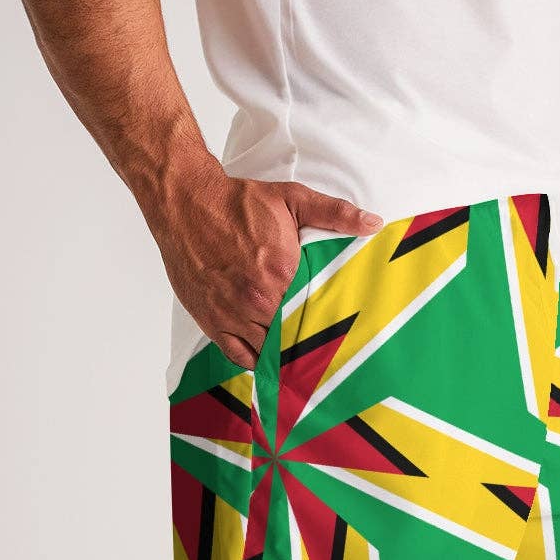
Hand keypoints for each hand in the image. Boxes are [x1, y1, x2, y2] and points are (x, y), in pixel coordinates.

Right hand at [145, 155, 383, 369]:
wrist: (186, 202)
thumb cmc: (238, 202)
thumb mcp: (293, 199)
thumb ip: (335, 214)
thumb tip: (373, 224)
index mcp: (282, 274)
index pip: (315, 313)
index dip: (328, 323)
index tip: (340, 329)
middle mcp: (258, 300)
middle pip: (293, 337)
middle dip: (307, 340)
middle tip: (324, 350)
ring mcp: (233, 314)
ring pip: (268, 350)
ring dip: (283, 353)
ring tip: (300, 357)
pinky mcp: (212, 321)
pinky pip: (238, 356)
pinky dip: (254, 361)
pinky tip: (268, 360)